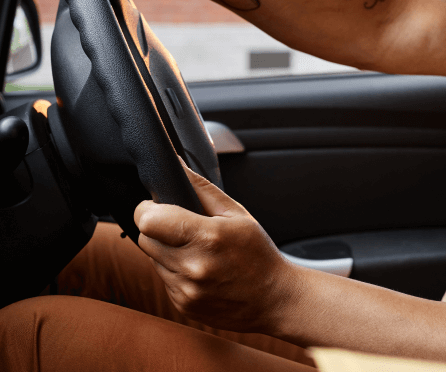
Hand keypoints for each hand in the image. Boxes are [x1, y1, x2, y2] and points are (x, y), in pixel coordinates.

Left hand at [134, 160, 297, 333]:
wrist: (274, 298)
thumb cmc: (257, 252)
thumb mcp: (236, 212)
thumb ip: (200, 187)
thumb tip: (176, 165)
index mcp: (207, 237)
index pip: (148, 220)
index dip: (147, 208)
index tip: (157, 206)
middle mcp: (192, 267)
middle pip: (145, 239)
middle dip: (157, 228)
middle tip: (182, 227)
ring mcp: (186, 291)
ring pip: (152, 260)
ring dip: (166, 251)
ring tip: (196, 250)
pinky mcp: (183, 305)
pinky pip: (164, 279)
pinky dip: (175, 270)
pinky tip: (200, 269)